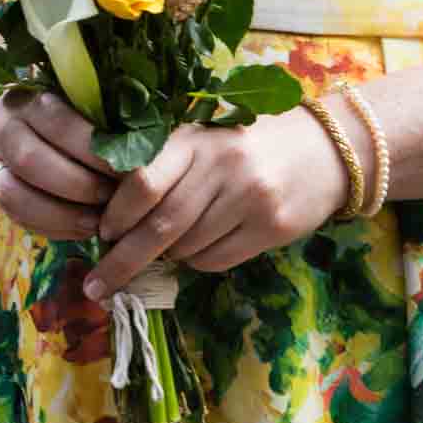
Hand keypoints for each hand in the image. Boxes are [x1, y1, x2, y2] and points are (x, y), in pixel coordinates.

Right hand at [0, 90, 118, 240]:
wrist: (20, 122)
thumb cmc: (72, 114)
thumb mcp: (86, 107)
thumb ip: (102, 123)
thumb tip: (137, 155)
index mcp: (32, 95)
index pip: (57, 120)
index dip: (92, 149)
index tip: (126, 168)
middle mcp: (4, 125)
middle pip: (31, 160)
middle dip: (78, 185)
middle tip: (112, 198)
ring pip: (14, 192)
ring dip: (62, 213)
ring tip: (98, 222)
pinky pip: (14, 216)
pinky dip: (51, 227)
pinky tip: (82, 229)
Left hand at [84, 107, 348, 300]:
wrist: (324, 148)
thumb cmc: (248, 144)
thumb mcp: (205, 138)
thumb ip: (166, 165)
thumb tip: (113, 220)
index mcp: (197, 137)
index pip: (143, 179)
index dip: (116, 213)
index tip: (101, 233)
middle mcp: (222, 164)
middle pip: (160, 225)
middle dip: (122, 261)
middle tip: (97, 285)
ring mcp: (249, 196)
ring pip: (186, 248)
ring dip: (167, 256)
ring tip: (169, 246)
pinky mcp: (271, 227)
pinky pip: (215, 260)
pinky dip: (197, 261)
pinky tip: (203, 245)